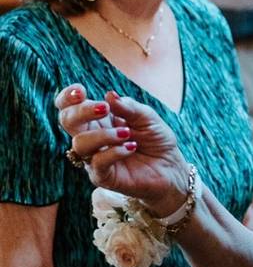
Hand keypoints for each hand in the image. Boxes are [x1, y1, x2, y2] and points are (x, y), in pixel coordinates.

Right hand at [56, 85, 189, 215]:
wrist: (171, 167)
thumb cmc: (156, 139)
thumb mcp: (148, 117)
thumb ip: (128, 107)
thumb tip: (109, 95)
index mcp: (99, 119)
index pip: (70, 107)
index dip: (67, 97)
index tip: (80, 90)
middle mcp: (92, 137)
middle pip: (68, 121)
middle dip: (81, 111)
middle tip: (104, 108)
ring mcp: (94, 157)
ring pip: (80, 143)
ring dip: (103, 134)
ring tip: (127, 133)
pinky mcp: (102, 176)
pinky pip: (97, 162)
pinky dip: (114, 152)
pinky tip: (131, 147)